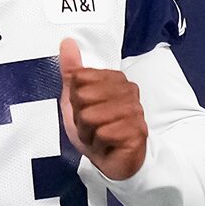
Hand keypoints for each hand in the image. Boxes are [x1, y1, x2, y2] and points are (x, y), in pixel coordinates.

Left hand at [59, 38, 147, 180]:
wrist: (112, 162)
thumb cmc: (96, 131)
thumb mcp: (77, 100)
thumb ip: (72, 71)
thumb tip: (67, 43)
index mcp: (115, 78)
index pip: (79, 78)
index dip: (76, 100)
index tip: (86, 110)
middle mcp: (129, 91)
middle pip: (83, 96)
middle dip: (80, 118)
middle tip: (92, 126)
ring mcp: (135, 111)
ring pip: (90, 116)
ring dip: (88, 133)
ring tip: (99, 137)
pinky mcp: (137, 132)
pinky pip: (103, 134)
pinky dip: (99, 144)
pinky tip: (108, 146)